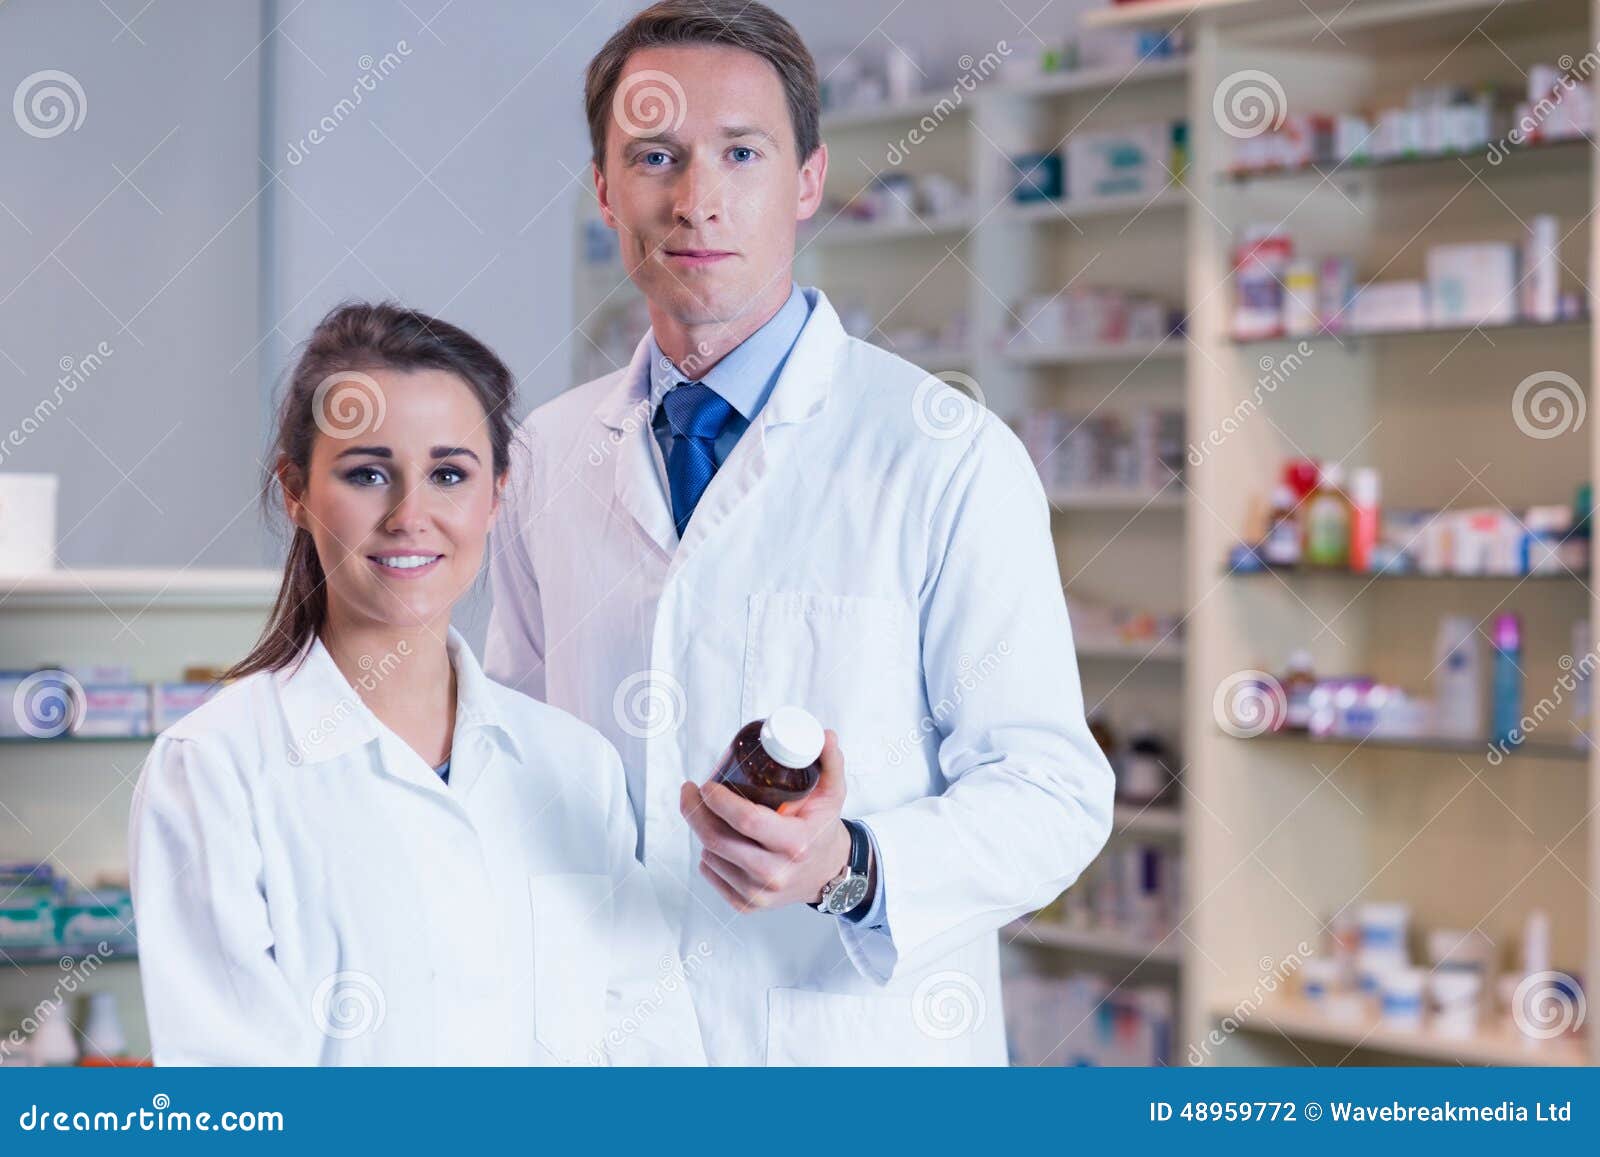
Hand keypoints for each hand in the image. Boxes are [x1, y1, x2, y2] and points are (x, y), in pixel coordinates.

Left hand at [680, 730, 849, 912]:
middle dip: (694, 811)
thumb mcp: (833, 795)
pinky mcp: (747, 905)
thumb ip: (830, 763)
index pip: (746, 819)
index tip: (706, 784)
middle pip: (717, 839)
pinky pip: (711, 874)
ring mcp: (759, 893)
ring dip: (701, 830)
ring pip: (711, 856)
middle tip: (690, 791)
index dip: (719, 800)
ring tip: (705, 812)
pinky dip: (707, 854)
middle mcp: (775, 873)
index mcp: (795, 844)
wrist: (829, 875)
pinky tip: (714, 839)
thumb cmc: (824, 830)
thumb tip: (824, 735)